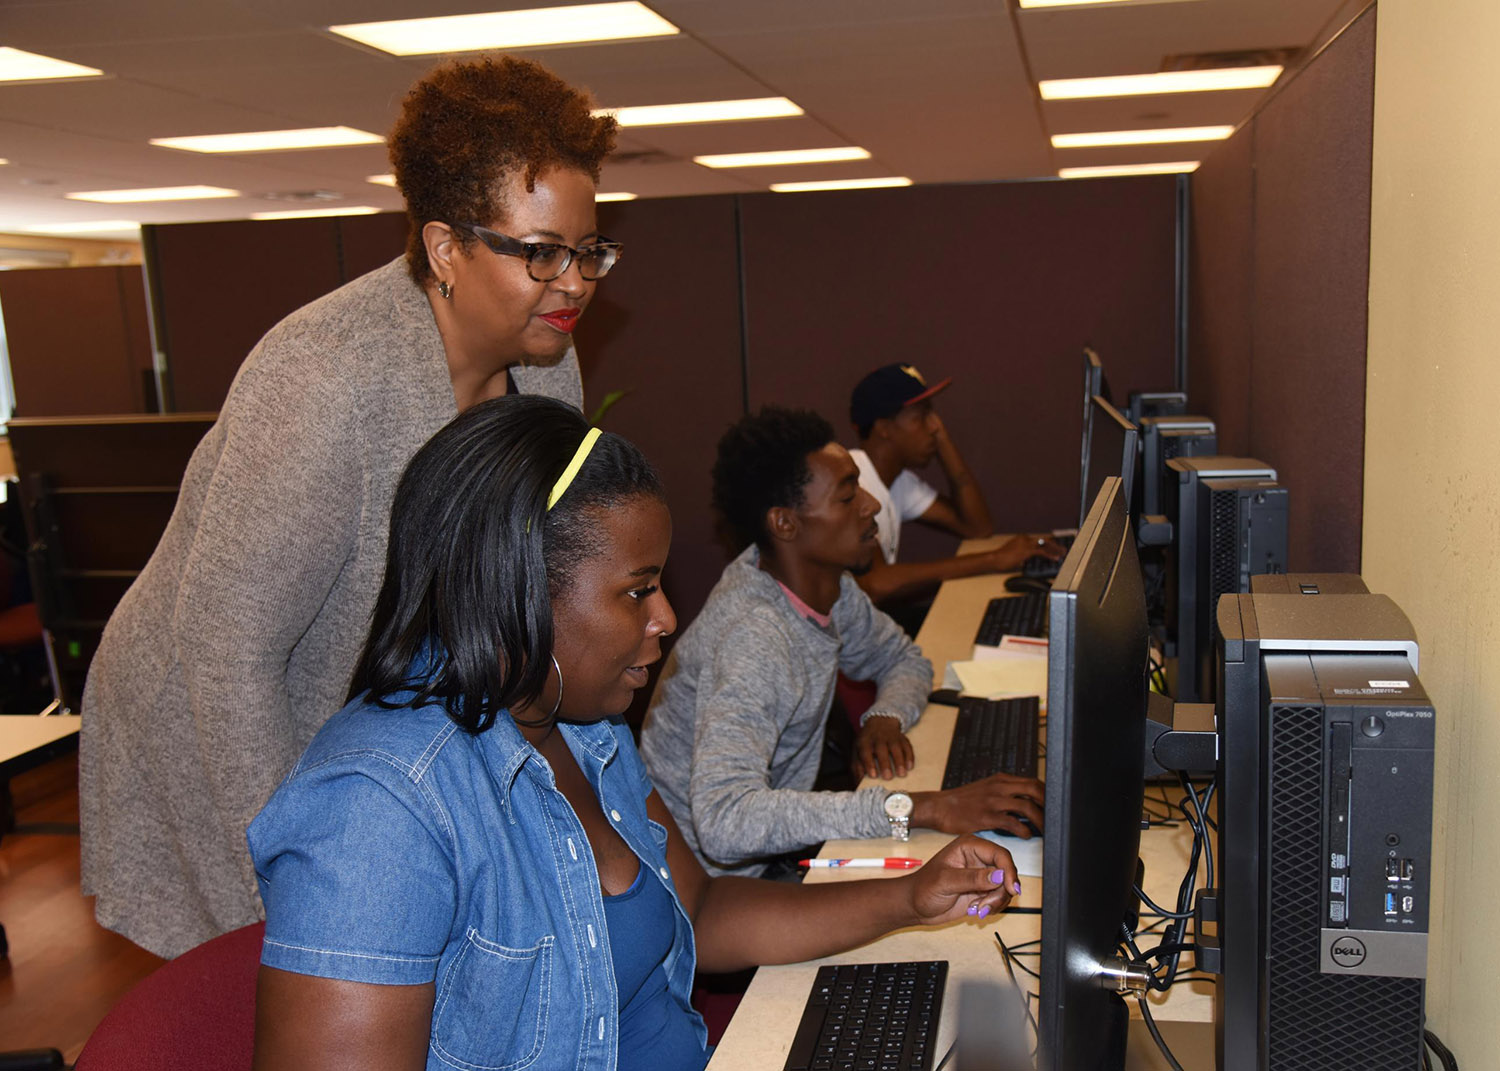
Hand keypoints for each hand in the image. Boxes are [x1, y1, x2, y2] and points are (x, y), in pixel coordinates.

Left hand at [853, 715, 913, 778]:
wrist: (880, 722)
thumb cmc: (867, 742)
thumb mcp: (858, 750)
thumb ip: (857, 766)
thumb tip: (859, 781)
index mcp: (865, 741)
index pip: (865, 751)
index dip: (869, 763)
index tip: (873, 775)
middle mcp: (878, 738)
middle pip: (881, 749)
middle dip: (885, 763)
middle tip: (888, 777)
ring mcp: (891, 737)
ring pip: (896, 747)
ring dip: (899, 761)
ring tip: (901, 774)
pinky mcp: (902, 738)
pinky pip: (907, 746)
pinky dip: (909, 756)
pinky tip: (909, 767)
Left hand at [902, 835, 1019, 923]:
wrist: (915, 906)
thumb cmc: (923, 888)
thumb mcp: (945, 882)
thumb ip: (972, 878)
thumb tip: (999, 875)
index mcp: (969, 846)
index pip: (1000, 854)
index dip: (1009, 871)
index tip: (1011, 890)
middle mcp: (979, 858)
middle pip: (1006, 872)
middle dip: (1001, 892)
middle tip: (984, 905)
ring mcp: (982, 875)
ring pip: (1006, 887)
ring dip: (996, 902)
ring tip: (977, 909)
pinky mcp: (983, 890)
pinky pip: (1000, 898)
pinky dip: (993, 907)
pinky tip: (975, 910)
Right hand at [912, 773, 1044, 837]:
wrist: (940, 806)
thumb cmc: (962, 801)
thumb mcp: (986, 789)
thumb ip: (1005, 792)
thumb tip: (1026, 802)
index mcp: (1001, 780)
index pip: (1033, 781)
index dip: (1047, 794)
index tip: (1054, 806)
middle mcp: (999, 787)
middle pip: (1035, 789)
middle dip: (1048, 805)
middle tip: (1054, 818)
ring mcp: (993, 801)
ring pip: (1027, 806)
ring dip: (1040, 820)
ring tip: (1044, 830)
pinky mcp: (987, 816)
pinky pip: (1012, 822)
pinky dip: (1023, 830)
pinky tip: (1026, 835)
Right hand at [983, 534, 1065, 571]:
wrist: (995, 559)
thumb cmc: (1001, 558)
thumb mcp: (1014, 555)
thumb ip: (1023, 556)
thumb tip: (1028, 562)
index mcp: (1022, 538)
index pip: (1039, 540)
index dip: (1048, 544)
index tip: (1055, 547)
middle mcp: (1025, 538)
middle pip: (1044, 540)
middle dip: (1054, 545)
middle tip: (1062, 549)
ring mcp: (1026, 544)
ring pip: (1045, 545)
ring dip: (1055, 549)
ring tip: (1062, 553)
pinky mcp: (1027, 550)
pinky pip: (1042, 552)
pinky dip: (1050, 555)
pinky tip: (1055, 558)